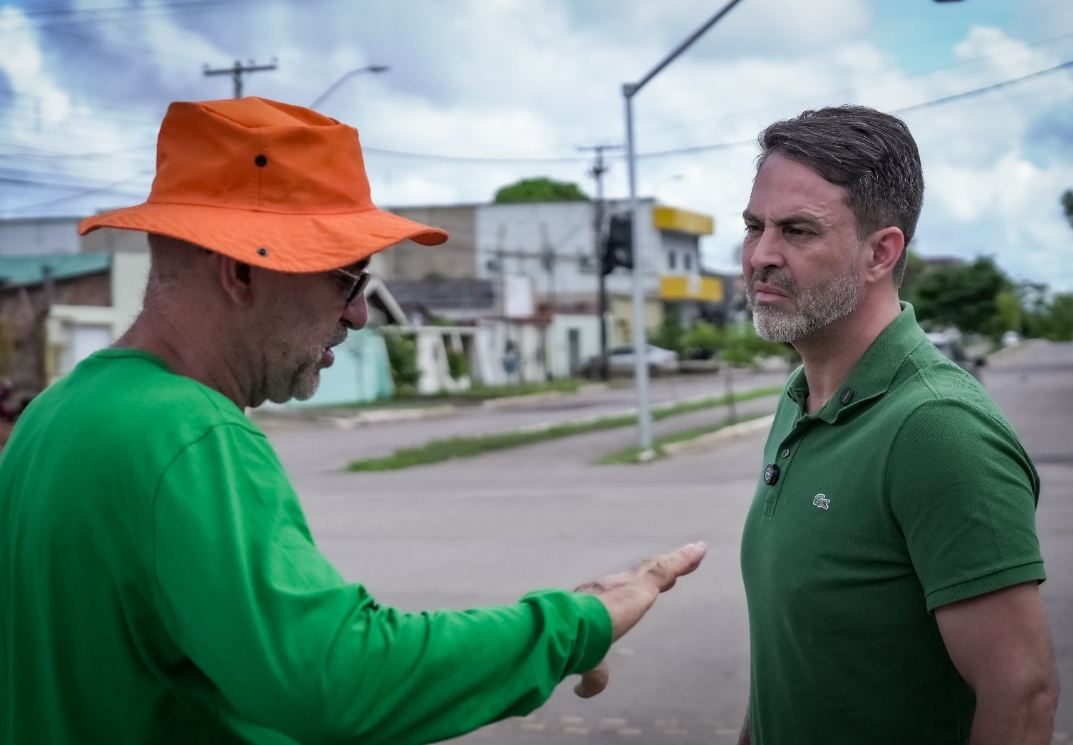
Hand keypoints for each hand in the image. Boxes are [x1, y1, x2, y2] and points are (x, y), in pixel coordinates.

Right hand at [572, 542, 706, 697]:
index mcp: (595, 601)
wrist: (567, 629)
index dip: (631, 591)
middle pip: (641, 576)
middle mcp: (610, 587)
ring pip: (656, 568)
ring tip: (695, 552)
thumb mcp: (586, 662)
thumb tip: (583, 690)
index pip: (618, 594)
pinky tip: (700, 550)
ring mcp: (627, 584)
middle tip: (673, 568)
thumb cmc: (573, 645)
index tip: (642, 589)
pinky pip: (668, 569)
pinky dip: (685, 559)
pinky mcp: (642, 586)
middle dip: (657, 571)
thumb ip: (592, 675)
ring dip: (676, 560)